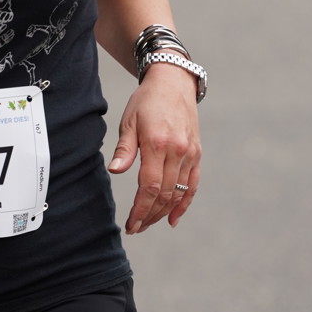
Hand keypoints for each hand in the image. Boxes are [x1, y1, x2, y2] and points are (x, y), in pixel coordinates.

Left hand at [107, 63, 201, 233]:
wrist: (173, 83)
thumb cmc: (146, 101)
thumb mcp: (129, 120)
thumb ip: (125, 149)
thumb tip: (115, 171)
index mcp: (157, 144)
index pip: (149, 187)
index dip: (140, 209)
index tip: (131, 224)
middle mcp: (177, 151)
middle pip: (164, 194)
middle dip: (150, 215)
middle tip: (136, 228)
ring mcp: (190, 153)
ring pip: (179, 193)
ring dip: (164, 212)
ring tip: (149, 224)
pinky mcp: (197, 153)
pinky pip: (193, 185)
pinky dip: (184, 204)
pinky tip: (173, 218)